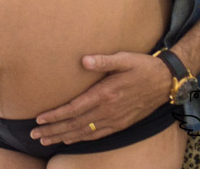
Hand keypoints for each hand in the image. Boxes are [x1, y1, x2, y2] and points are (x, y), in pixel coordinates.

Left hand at [29, 52, 171, 144]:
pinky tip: (69, 140)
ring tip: (45, 140)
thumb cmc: (143, 66)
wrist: (166, 82)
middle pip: (75, 124)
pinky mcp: (120, 124)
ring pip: (84, 132)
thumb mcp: (125, 58)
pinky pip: (97, 135)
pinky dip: (81, 139)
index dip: (56, 115)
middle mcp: (108, 111)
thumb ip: (104, 60)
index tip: (39, 119)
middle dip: (53, 130)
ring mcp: (114, 120)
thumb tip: (84, 59)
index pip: (74, 109)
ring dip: (63, 137)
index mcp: (105, 94)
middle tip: (34, 135)